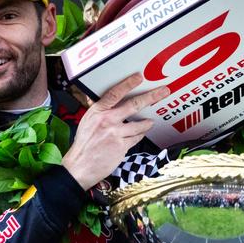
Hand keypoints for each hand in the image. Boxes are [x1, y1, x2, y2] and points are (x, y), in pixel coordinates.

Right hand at [62, 73, 170, 189]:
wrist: (80, 165)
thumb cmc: (83, 143)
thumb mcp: (87, 121)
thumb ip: (97, 110)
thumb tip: (98, 97)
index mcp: (97, 111)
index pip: (115, 93)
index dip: (128, 83)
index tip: (139, 77)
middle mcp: (107, 120)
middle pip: (134, 105)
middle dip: (152, 96)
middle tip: (164, 91)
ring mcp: (115, 133)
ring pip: (140, 124)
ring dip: (147, 123)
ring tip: (150, 122)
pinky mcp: (122, 146)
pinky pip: (137, 137)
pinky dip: (139, 134)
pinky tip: (139, 134)